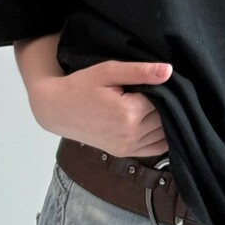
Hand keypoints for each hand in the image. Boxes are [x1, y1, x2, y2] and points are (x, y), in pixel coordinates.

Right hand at [28, 60, 171, 157]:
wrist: (56, 109)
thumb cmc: (80, 85)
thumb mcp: (108, 71)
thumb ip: (139, 71)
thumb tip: (168, 71)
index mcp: (129, 112)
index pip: (164, 99)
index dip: (163, 88)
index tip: (154, 79)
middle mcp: (131, 134)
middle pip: (165, 117)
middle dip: (166, 103)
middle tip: (156, 89)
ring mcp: (128, 147)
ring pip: (164, 133)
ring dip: (166, 119)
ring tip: (155, 103)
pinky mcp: (124, 153)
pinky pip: (156, 148)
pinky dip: (163, 136)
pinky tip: (160, 122)